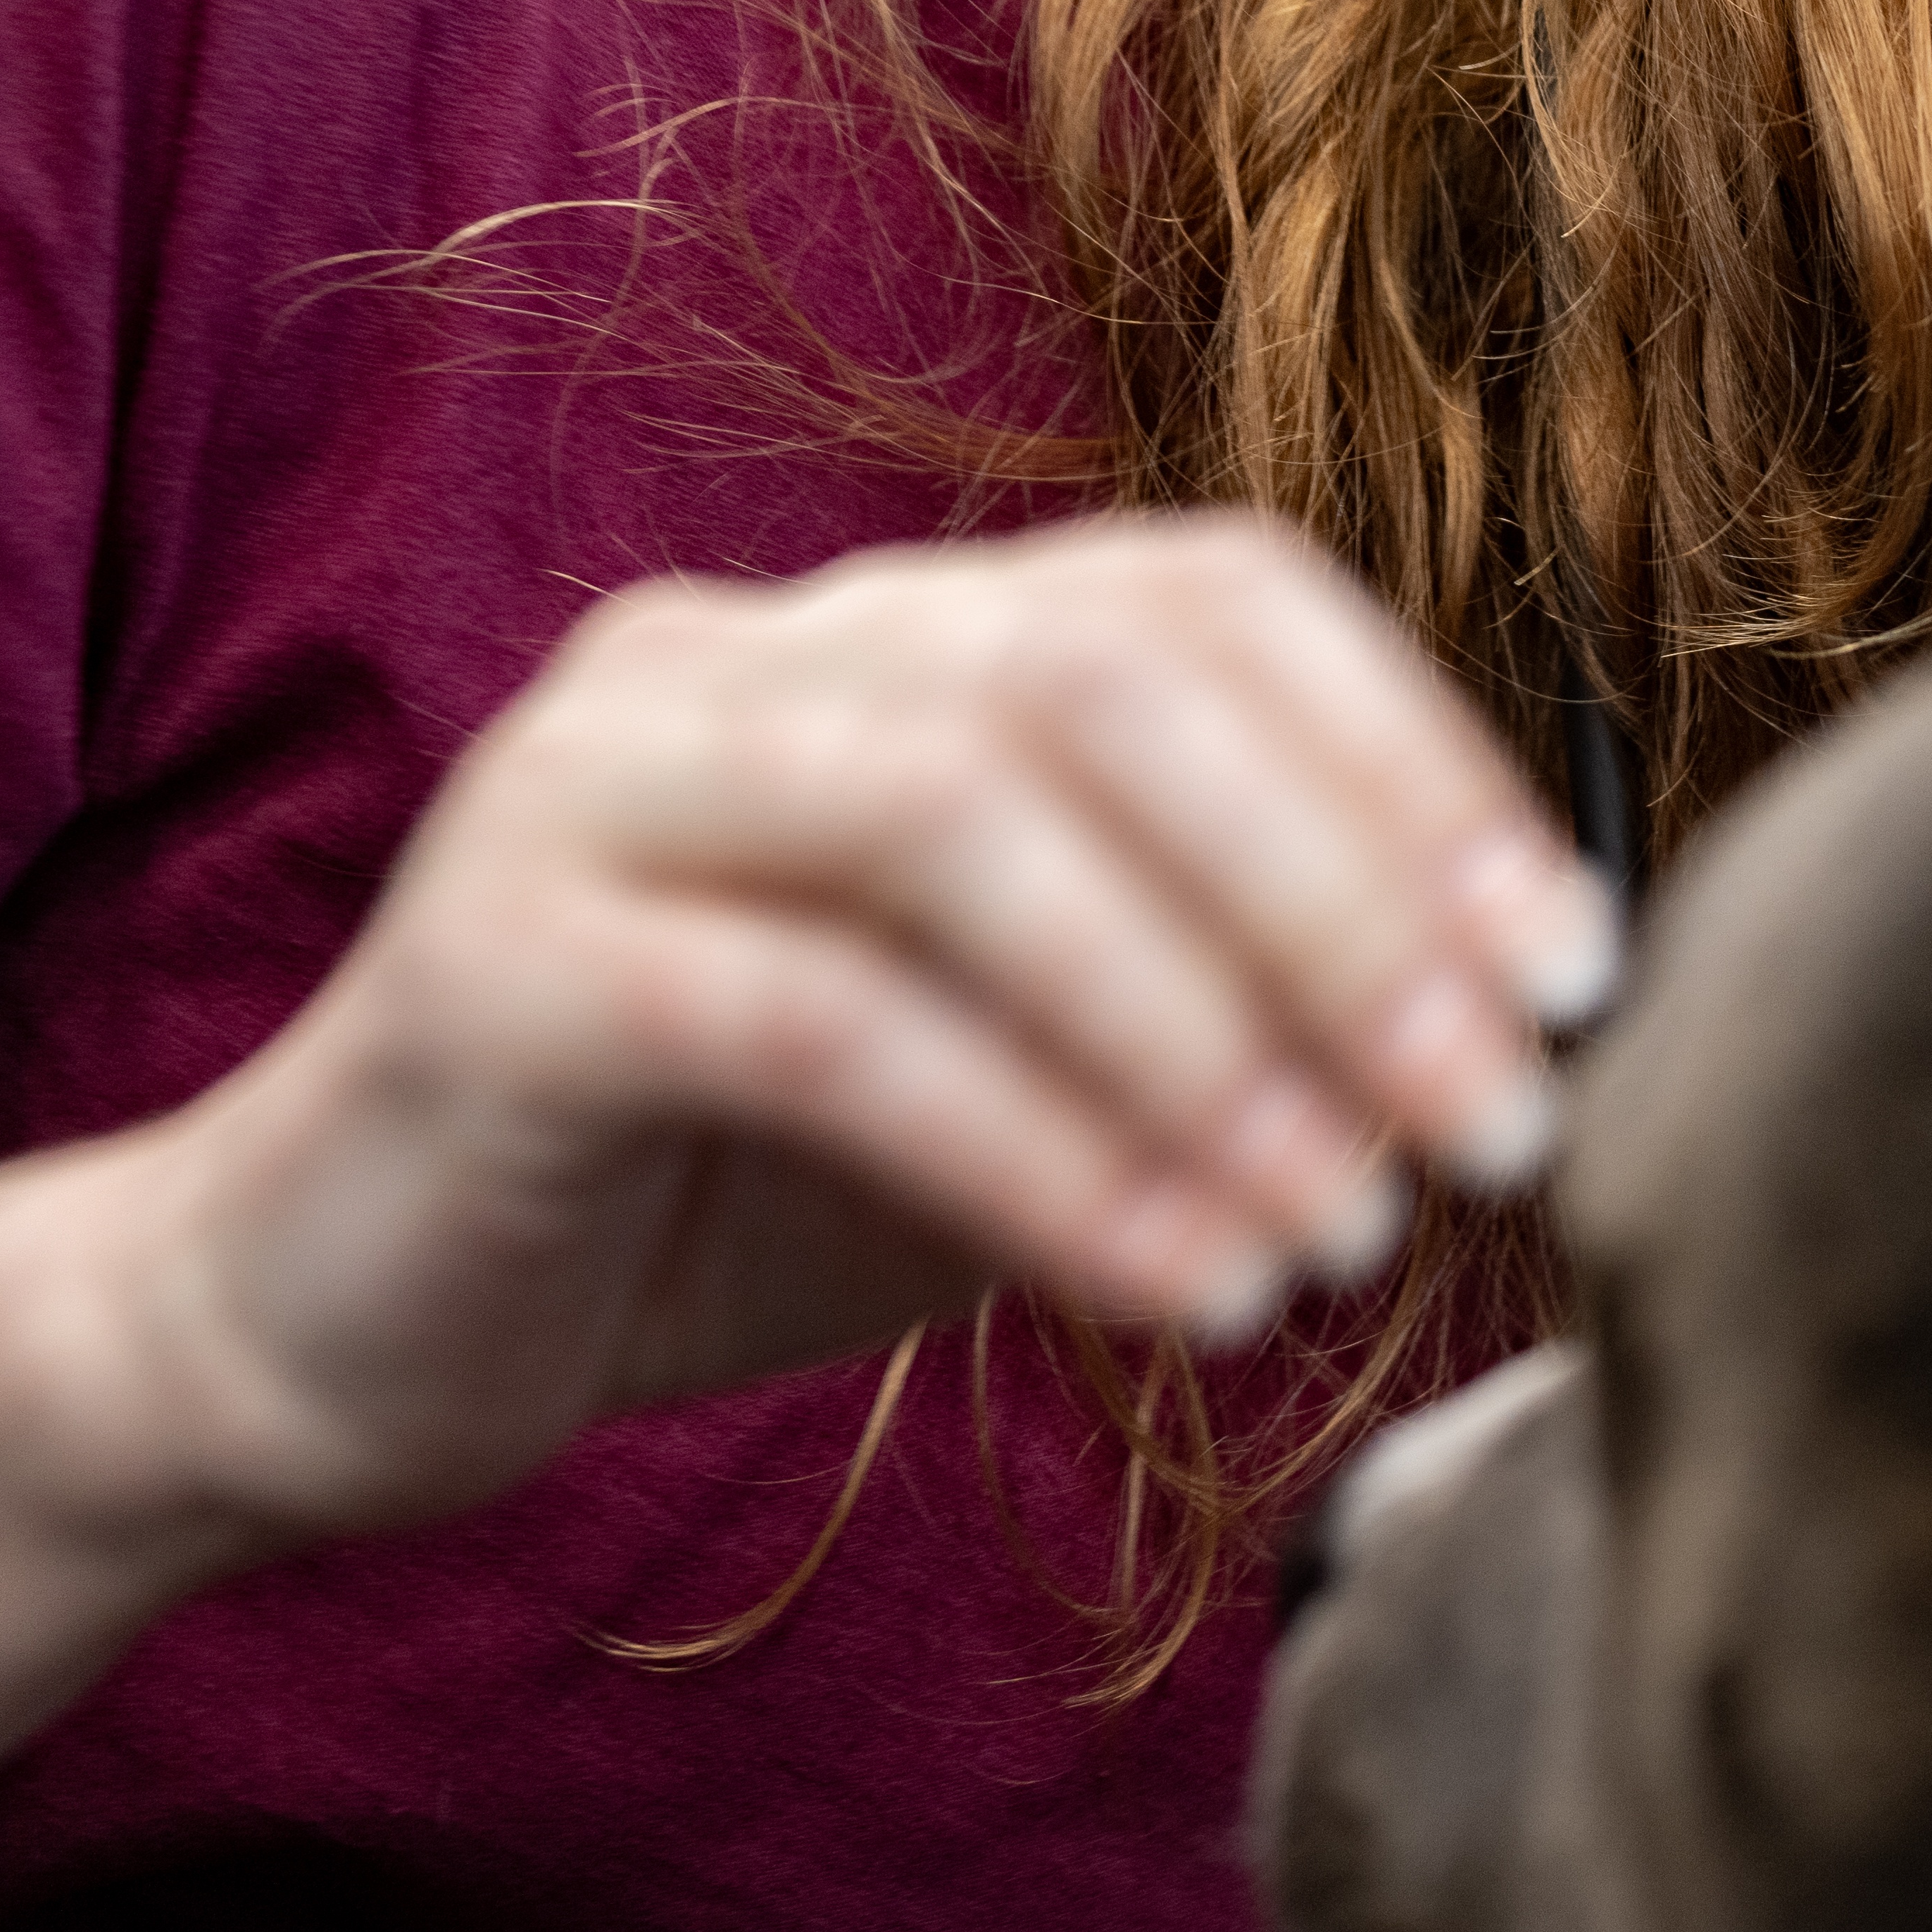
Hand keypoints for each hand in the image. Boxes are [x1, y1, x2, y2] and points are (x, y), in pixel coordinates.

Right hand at [58, 514, 1615, 1549]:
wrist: (350, 1333)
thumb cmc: (731, 1193)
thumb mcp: (1031, 1069)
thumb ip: (1223, 1008)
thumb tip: (1524, 1045)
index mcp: (894, 632)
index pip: (1211, 597)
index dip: (1421, 767)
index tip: (1580, 972)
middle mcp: (744, 651)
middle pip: (1108, 688)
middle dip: (1345, 907)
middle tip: (1497, 1122)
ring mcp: (595, 779)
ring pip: (964, 824)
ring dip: (1204, 1038)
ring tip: (1346, 1232)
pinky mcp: (495, 962)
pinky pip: (817, 1026)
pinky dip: (1038, 1157)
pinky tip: (1180, 1295)